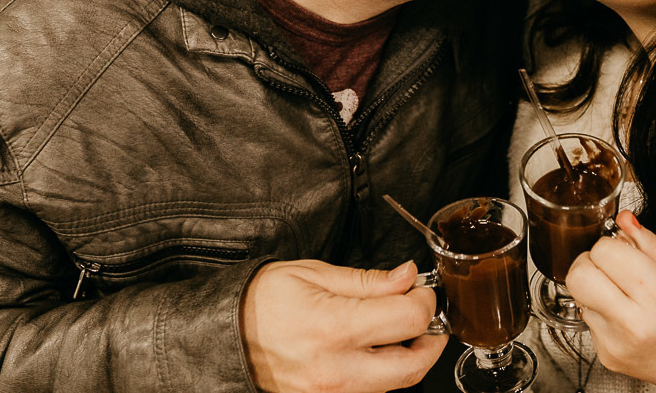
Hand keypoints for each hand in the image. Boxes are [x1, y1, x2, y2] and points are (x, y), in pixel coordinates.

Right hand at [240, 259, 446, 392]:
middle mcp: (335, 368)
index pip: (408, 320)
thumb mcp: (315, 273)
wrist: (223, 335)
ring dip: (409, 359)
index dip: (425, 301)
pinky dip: (383, 373)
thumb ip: (368, 280)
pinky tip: (376, 350)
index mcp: (334, 327)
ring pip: (394, 385)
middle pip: (412, 367)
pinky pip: (369, 392)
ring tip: (401, 331)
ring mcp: (330, 392)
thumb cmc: (263, 300)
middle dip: (432, 341)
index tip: (421, 290)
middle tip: (429, 320)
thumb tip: (408, 278)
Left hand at [566, 211, 655, 392]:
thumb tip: (624, 219)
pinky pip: (585, 317)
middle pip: (579, 274)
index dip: (610, 244)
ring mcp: (616, 340)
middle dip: (589, 261)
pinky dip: (598, 309)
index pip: (605, 251)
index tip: (621, 250)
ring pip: (577, 295)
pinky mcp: (605, 353)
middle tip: (608, 266)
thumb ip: (649, 243)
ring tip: (618, 291)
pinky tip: (621, 313)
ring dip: (592, 285)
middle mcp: (634, 319)